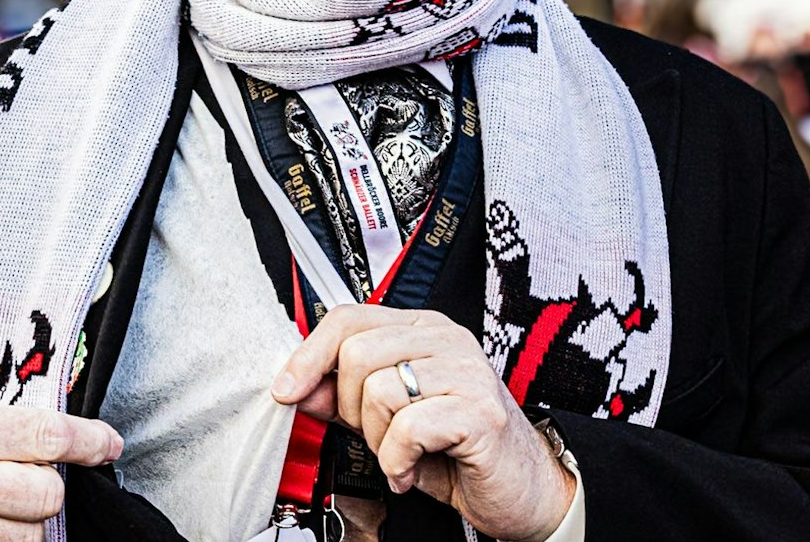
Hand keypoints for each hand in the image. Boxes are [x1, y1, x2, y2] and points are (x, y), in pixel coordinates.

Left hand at [271, 304, 573, 541]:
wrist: (521, 491)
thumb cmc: (459, 452)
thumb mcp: (389, 422)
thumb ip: (345, 399)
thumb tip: (299, 386)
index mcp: (422, 331)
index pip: (349, 318)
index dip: (309, 354)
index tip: (287, 389)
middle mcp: (445, 341)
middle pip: (356, 353)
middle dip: (352, 409)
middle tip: (377, 437)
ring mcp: (466, 371)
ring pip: (378, 389)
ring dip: (378, 439)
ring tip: (400, 454)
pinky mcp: (478, 410)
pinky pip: (407, 427)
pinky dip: (397, 459)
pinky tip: (411, 469)